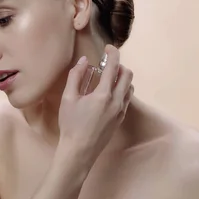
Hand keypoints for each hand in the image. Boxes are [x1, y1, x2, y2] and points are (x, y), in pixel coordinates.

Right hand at [57, 44, 133, 165]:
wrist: (79, 151)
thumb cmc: (71, 124)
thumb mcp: (68, 98)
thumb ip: (76, 76)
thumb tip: (84, 61)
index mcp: (103, 94)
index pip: (113, 67)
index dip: (113, 53)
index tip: (108, 48)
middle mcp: (116, 101)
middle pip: (128, 75)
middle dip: (119, 65)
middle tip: (107, 64)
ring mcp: (121, 111)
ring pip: (130, 87)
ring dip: (122, 78)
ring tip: (108, 78)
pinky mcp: (120, 119)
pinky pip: (127, 98)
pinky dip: (121, 90)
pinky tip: (109, 93)